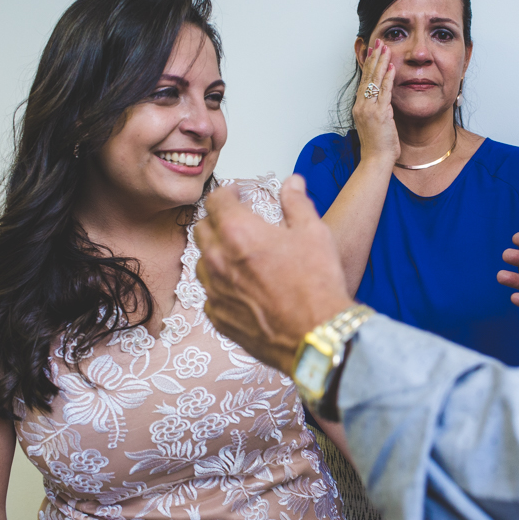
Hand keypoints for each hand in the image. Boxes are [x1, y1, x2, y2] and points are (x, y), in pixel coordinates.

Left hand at [194, 175, 354, 373]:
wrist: (317, 335)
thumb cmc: (316, 286)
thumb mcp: (314, 232)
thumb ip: (297, 202)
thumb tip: (292, 184)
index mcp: (238, 232)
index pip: (216, 201)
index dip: (227, 192)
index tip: (237, 193)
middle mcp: (218, 260)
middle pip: (202, 229)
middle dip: (217, 220)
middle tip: (237, 221)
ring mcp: (215, 290)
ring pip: (202, 262)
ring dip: (216, 253)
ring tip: (239, 256)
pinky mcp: (218, 316)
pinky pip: (209, 293)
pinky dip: (221, 285)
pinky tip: (242, 286)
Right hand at [352, 39, 399, 163]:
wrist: (376, 160)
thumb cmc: (378, 147)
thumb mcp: (376, 125)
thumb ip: (379, 111)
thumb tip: (386, 103)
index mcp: (360, 108)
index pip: (364, 82)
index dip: (369, 66)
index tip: (373, 52)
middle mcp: (361, 106)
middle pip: (367, 77)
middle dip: (374, 58)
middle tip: (378, 42)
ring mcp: (369, 109)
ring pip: (374, 81)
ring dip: (381, 63)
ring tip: (385, 48)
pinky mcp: (379, 114)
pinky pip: (384, 92)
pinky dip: (388, 78)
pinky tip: (392, 66)